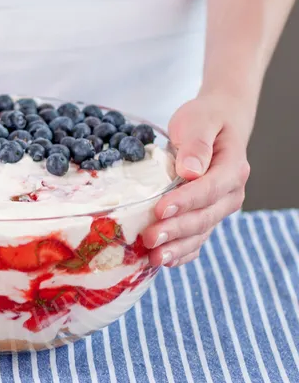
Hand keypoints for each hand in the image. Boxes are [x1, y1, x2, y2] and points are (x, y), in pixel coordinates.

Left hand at [142, 93, 250, 266]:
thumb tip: (191, 170)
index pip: (208, 190)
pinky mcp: (206, 216)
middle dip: (176, 230)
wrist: (217, 124)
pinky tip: (165, 262)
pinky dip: (183, 253)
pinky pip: (198, 240)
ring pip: (200, 234)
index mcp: (232, 169)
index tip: (160, 209)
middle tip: (149, 239)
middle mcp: (230, 194)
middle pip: (204, 217)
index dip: (185, 202)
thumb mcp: (199, 121)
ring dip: (177, 248)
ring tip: (154, 258)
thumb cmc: (205, 120)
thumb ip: (196, 144)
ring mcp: (219, 208)